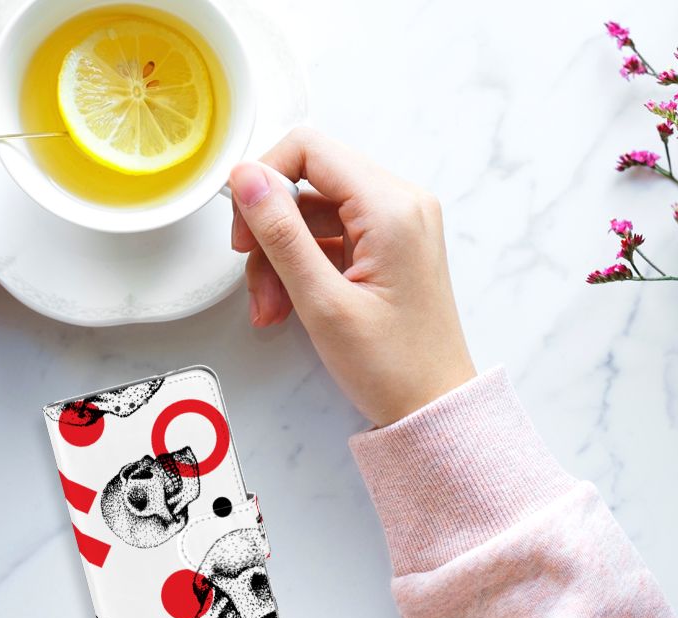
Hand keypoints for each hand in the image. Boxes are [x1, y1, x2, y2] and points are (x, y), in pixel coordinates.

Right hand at [229, 128, 474, 426]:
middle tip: (254, 278)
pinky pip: (329, 237)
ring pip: (312, 213)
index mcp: (391, 207)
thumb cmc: (392, 366)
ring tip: (271, 308)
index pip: (309, 149)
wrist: (433, 408)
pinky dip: (301, 267)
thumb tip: (246, 177)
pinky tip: (288, 306)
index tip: (243, 226)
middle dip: (270, 230)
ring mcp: (396, 224)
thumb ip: (280, 233)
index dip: (264, 179)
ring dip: (280, 257)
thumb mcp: (322, 301)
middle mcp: (400, 203)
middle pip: (308, 182)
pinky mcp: (388, 246)